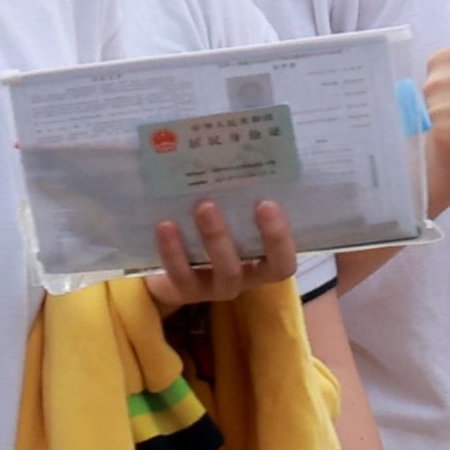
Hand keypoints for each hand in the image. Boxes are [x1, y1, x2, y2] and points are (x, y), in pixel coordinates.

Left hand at [142, 195, 297, 312]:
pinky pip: (181, 274)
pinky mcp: (186, 291)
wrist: (171, 273)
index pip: (283, 261)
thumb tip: (241, 157)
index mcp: (263, 262)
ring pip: (222, 270)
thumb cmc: (212, 238)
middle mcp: (245, 278)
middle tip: (215, 201)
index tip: (267, 203)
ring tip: (202, 206)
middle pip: (255, 264)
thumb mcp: (231, 223)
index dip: (279, 237)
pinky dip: (173, 249)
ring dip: (212, 237)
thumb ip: (240, 205)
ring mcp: (216, 288)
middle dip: (244, 232)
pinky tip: (165, 225)